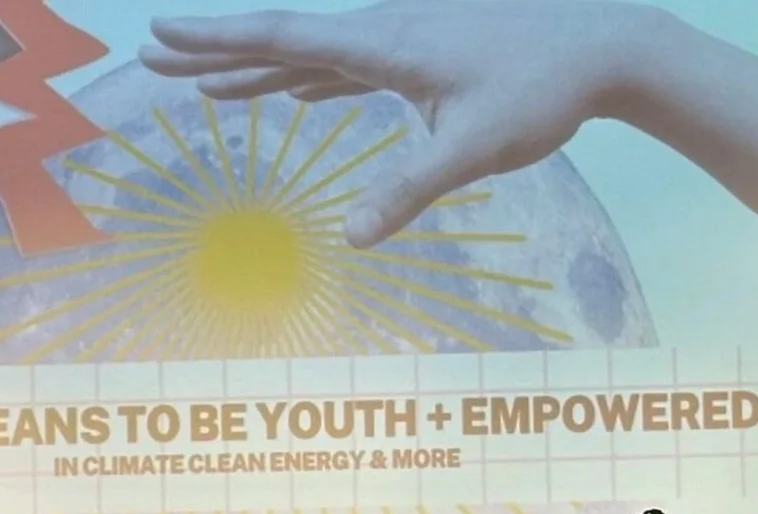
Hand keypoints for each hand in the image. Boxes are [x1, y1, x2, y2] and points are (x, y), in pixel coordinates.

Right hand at [140, 1, 659, 246]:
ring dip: (257, 66)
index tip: (161, 36)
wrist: (603, 46)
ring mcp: (401, 39)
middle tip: (155, 55)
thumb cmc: (539, 89)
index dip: (217, 39)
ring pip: (312, 50)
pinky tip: (295, 93)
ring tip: (207, 85)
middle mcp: (382, 30)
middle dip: (216, 50)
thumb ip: (408, 189)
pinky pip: (347, 63)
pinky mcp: (422, 53)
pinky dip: (310, 76)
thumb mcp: (472, 147)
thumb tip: (349, 240)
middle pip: (282, 38)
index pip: (281, 36)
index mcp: (383, 42)